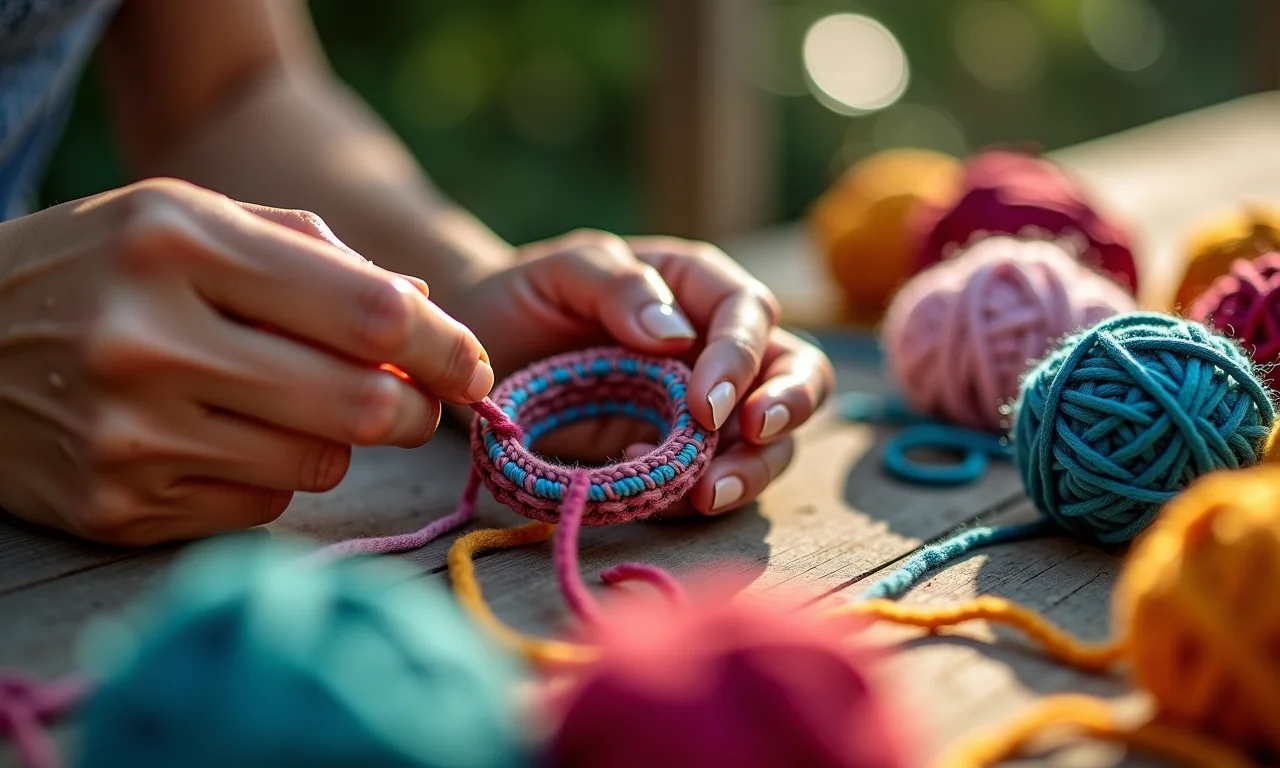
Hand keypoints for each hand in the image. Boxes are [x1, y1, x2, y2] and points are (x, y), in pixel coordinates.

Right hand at [0, 178, 491, 544]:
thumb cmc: (102, 266)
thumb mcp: (192, 219)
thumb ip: (313, 253)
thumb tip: (424, 304)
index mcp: (177, 244)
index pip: (368, 311)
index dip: (446, 344)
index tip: (474, 365)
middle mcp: (148, 341)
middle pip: (359, 403)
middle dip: (412, 410)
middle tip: (412, 403)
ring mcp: (128, 436)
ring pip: (318, 464)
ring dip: (337, 440)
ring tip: (288, 404)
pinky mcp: (116, 508)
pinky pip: (259, 505)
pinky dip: (269, 474)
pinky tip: (219, 438)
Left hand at [449, 229, 832, 516]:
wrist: (486, 348)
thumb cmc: (529, 295)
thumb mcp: (563, 268)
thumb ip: (618, 284)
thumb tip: (676, 334)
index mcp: (697, 286)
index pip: (749, 314)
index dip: (739, 359)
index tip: (705, 404)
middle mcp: (718, 346)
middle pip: (796, 373)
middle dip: (787, 408)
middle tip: (754, 435)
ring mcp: (706, 407)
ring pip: (772, 441)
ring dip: (751, 470)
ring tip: (702, 494)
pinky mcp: (681, 458)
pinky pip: (712, 482)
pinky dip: (692, 497)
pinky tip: (649, 495)